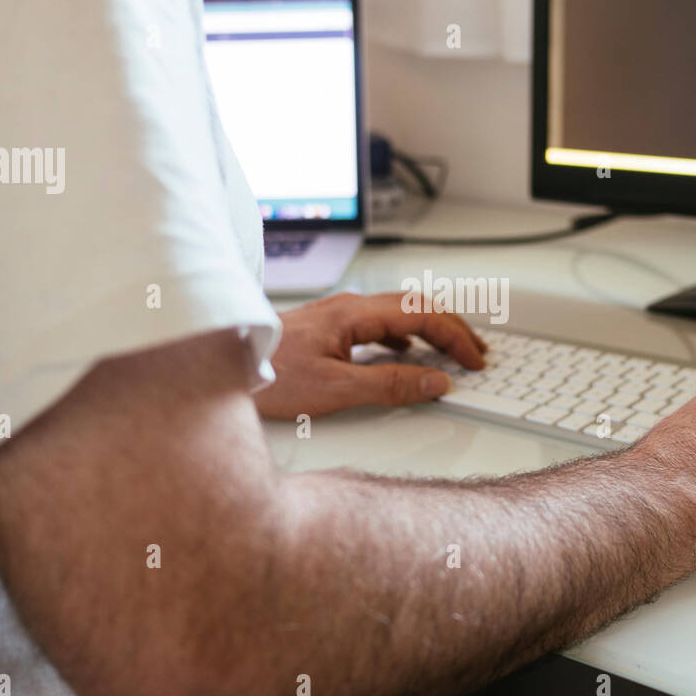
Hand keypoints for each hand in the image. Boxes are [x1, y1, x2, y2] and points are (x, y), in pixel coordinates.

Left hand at [254, 292, 486, 418]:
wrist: (219, 366)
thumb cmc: (266, 375)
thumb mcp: (334, 389)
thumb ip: (389, 385)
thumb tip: (435, 381)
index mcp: (354, 313)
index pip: (423, 315)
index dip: (455, 337)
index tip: (475, 360)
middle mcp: (347, 307)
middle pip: (416, 306)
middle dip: (452, 327)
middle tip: (477, 351)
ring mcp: (336, 315)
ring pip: (398, 312)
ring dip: (430, 329)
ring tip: (451, 349)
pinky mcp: (326, 328)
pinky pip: (378, 322)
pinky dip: (405, 333)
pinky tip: (404, 348)